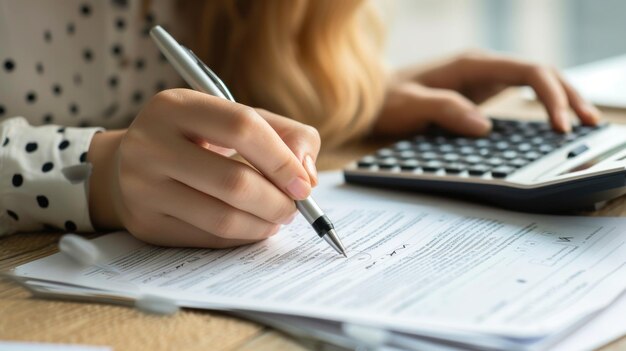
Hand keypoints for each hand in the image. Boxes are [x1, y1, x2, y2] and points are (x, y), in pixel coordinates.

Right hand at [87, 89, 320, 247]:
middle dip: (277, 201)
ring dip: (263, 224)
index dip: (282, 159)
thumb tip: (308, 175)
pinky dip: (242, 237)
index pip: (242, 127)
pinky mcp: (146, 224)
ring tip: (277, 218)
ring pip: (222, 219)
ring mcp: (142, 188)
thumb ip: (286, 135)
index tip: (304, 184)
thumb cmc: (198, 139)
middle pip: (234, 182)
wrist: (132, 164)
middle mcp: (150, 144)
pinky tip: (252, 227)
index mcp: (175, 105)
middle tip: (294, 208)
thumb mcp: (236, 119)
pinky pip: (209, 240)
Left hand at [374, 51, 600, 136]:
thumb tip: (484, 126)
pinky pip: (520, 95)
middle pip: (541, 73)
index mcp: (472, 65)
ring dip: (561, 99)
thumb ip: (444, 110)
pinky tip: (553, 122)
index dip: (551, 95)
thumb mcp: (410, 105)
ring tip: (583, 124)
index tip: (560, 125)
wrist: (374, 98)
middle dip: (568, 96)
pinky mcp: (481, 94)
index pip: (528, 71)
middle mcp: (483, 68)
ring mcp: (483, 80)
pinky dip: (542, 106)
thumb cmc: (388, 100)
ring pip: (536, 82)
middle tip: (588, 125)